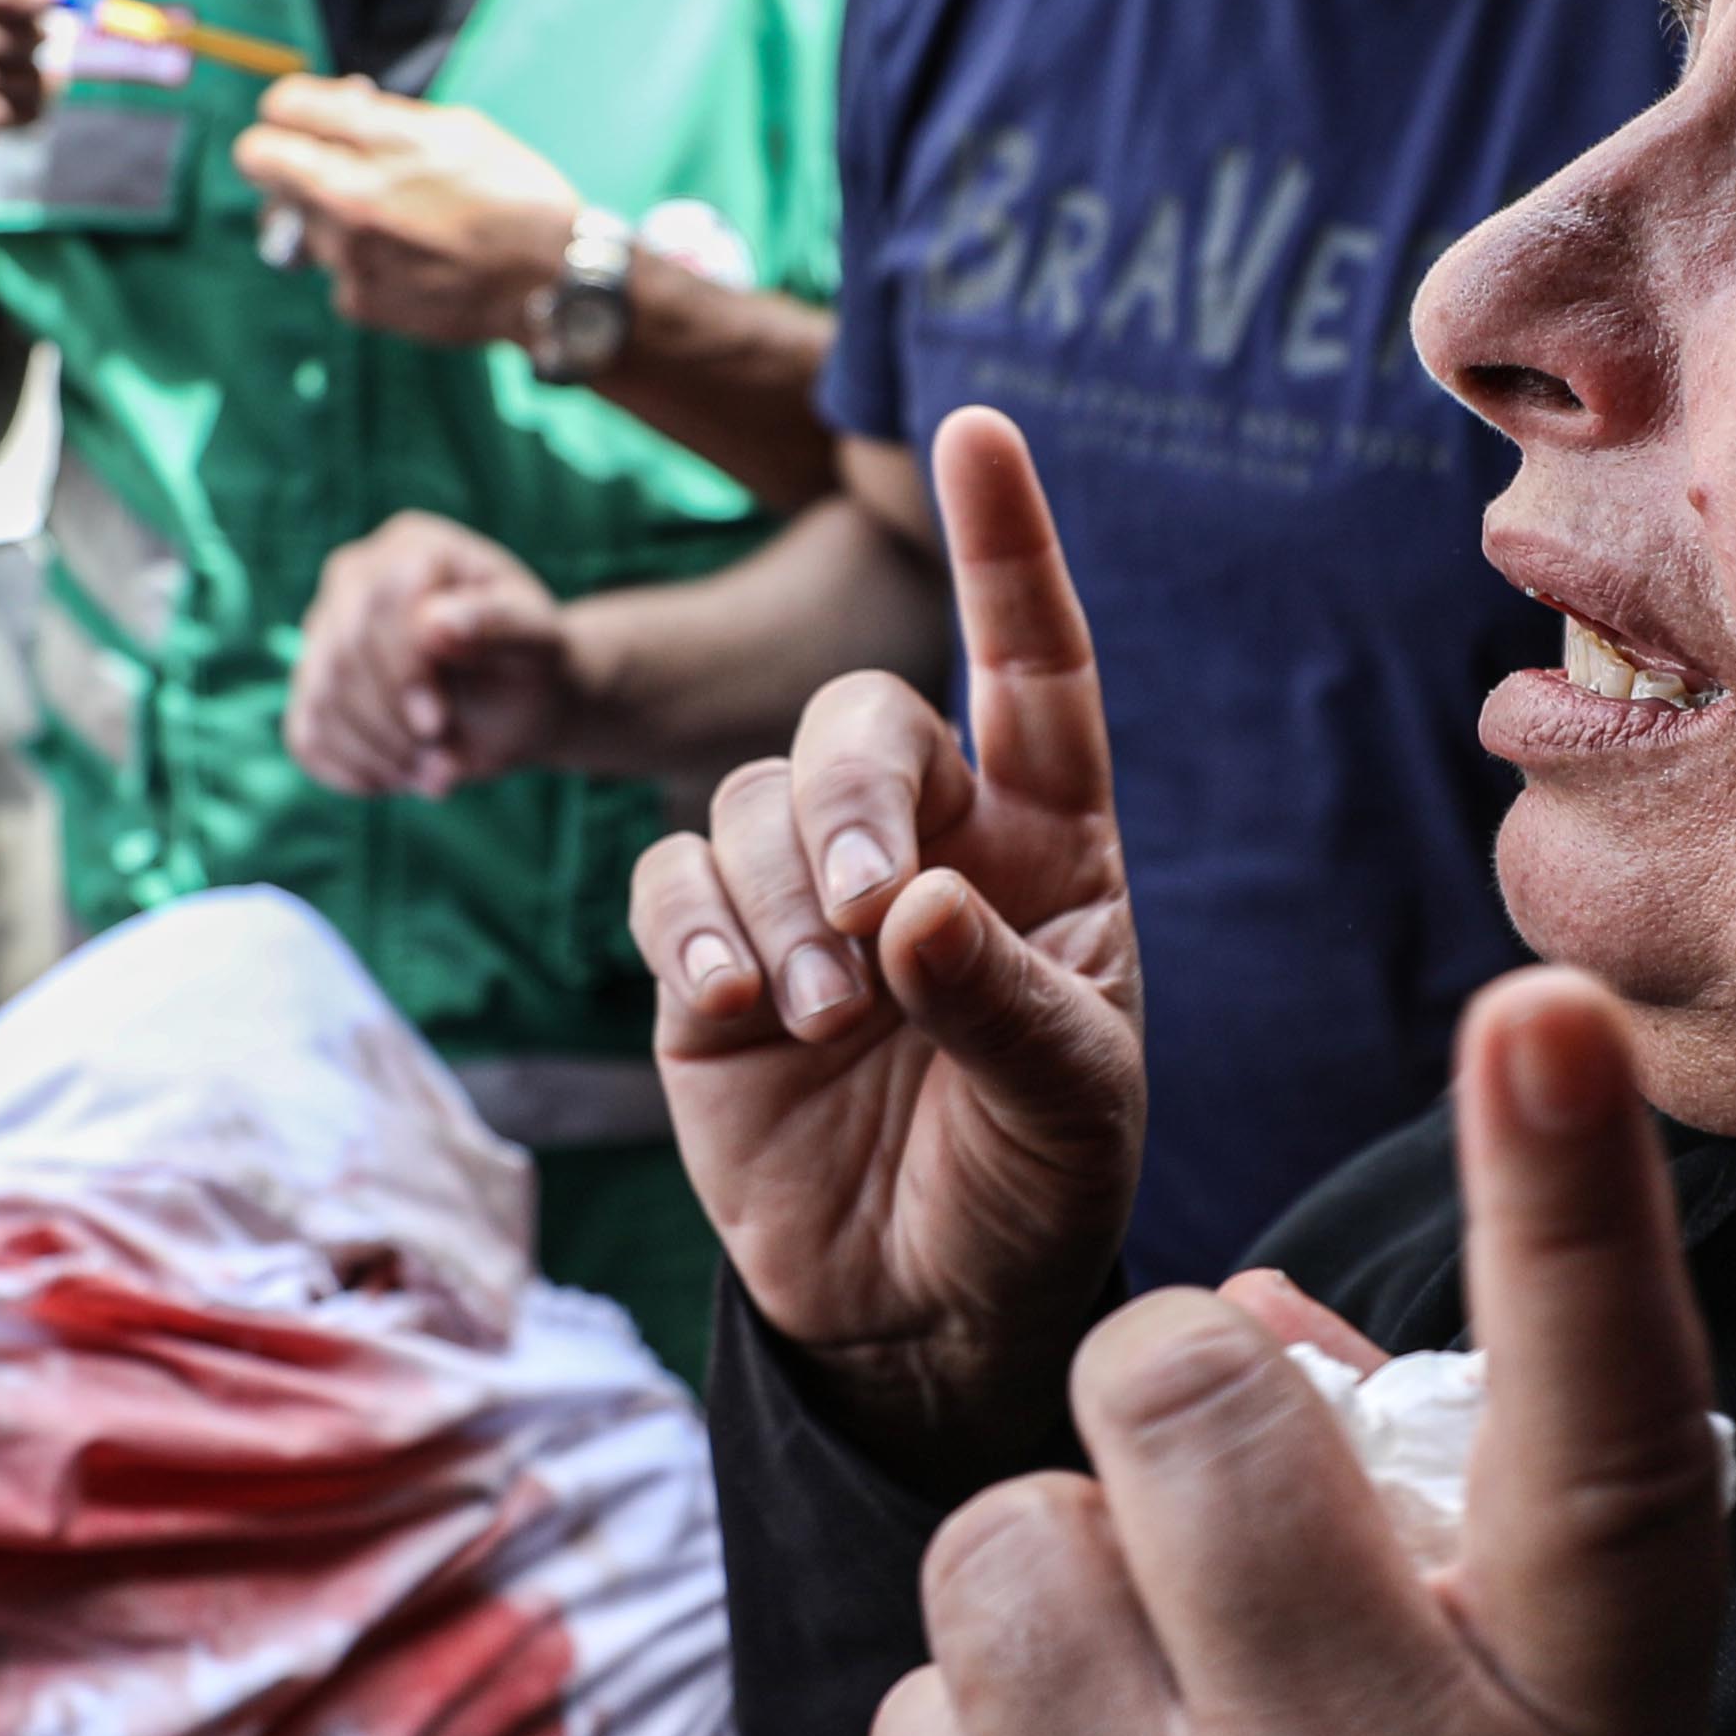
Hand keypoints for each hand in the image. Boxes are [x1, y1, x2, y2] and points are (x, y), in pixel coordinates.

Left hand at [233, 83, 582, 346]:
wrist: (552, 281)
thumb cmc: (515, 195)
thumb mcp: (459, 129)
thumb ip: (386, 118)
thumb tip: (338, 106)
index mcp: (378, 141)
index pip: (280, 108)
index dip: (290, 108)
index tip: (303, 119)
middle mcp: (349, 196)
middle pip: (261, 163)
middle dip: (283, 157)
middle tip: (314, 164)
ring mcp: (347, 254)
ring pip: (293, 222)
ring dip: (322, 216)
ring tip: (383, 222)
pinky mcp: (357, 301)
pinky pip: (332, 271)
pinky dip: (358, 264)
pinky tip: (406, 262)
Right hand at [288, 509, 591, 794]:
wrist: (515, 701)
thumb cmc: (528, 660)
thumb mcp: (537, 641)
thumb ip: (496, 623)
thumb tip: (433, 625)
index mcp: (412, 547)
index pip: (377, 605)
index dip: (399, 672)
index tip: (438, 725)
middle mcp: (355, 578)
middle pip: (341, 657)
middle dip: (392, 726)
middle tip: (446, 768)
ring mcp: (325, 631)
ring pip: (320, 700)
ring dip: (379, 757)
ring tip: (437, 777)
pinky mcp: (312, 685)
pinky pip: (306, 735)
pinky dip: (352, 770)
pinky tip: (401, 777)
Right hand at [642, 407, 1139, 1480]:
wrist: (921, 1308)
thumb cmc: (1031, 1186)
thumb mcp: (1069, 1104)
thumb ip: (1003, 1000)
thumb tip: (911, 909)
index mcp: (1046, 838)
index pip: (1031, 666)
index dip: (1005, 548)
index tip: (973, 427)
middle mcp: (922, 839)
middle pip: (857, 721)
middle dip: (850, 801)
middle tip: (871, 923)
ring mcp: (801, 894)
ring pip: (748, 800)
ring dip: (778, 899)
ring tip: (827, 1021)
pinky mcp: (706, 961)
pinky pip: (666, 885)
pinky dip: (692, 934)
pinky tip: (737, 1010)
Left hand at [872, 974, 1732, 1735]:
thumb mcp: (1570, 1727)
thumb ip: (1441, 1504)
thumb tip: (1244, 1318)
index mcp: (1588, 1727)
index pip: (1603, 1431)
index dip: (1573, 1215)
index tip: (1535, 1016)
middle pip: (1182, 1403)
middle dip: (1163, 1395)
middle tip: (1213, 1510)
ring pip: (1001, 1539)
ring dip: (1052, 1579)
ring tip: (1147, 1713)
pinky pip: (910, 1719)